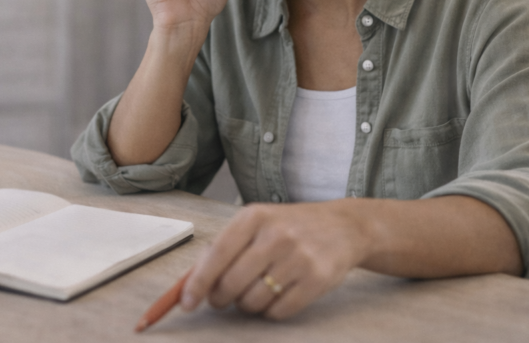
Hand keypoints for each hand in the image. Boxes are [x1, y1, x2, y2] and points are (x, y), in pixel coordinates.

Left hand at [180, 201, 370, 319]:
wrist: (343, 227)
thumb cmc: (289, 226)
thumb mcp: (257, 222)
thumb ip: (225, 247)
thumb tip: (192, 281)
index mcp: (254, 216)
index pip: (217, 254)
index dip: (198, 283)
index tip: (185, 303)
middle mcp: (276, 235)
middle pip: (232, 283)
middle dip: (220, 298)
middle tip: (222, 299)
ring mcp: (299, 257)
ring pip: (253, 301)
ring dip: (246, 305)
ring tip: (254, 292)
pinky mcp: (317, 280)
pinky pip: (278, 311)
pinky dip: (270, 311)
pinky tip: (276, 296)